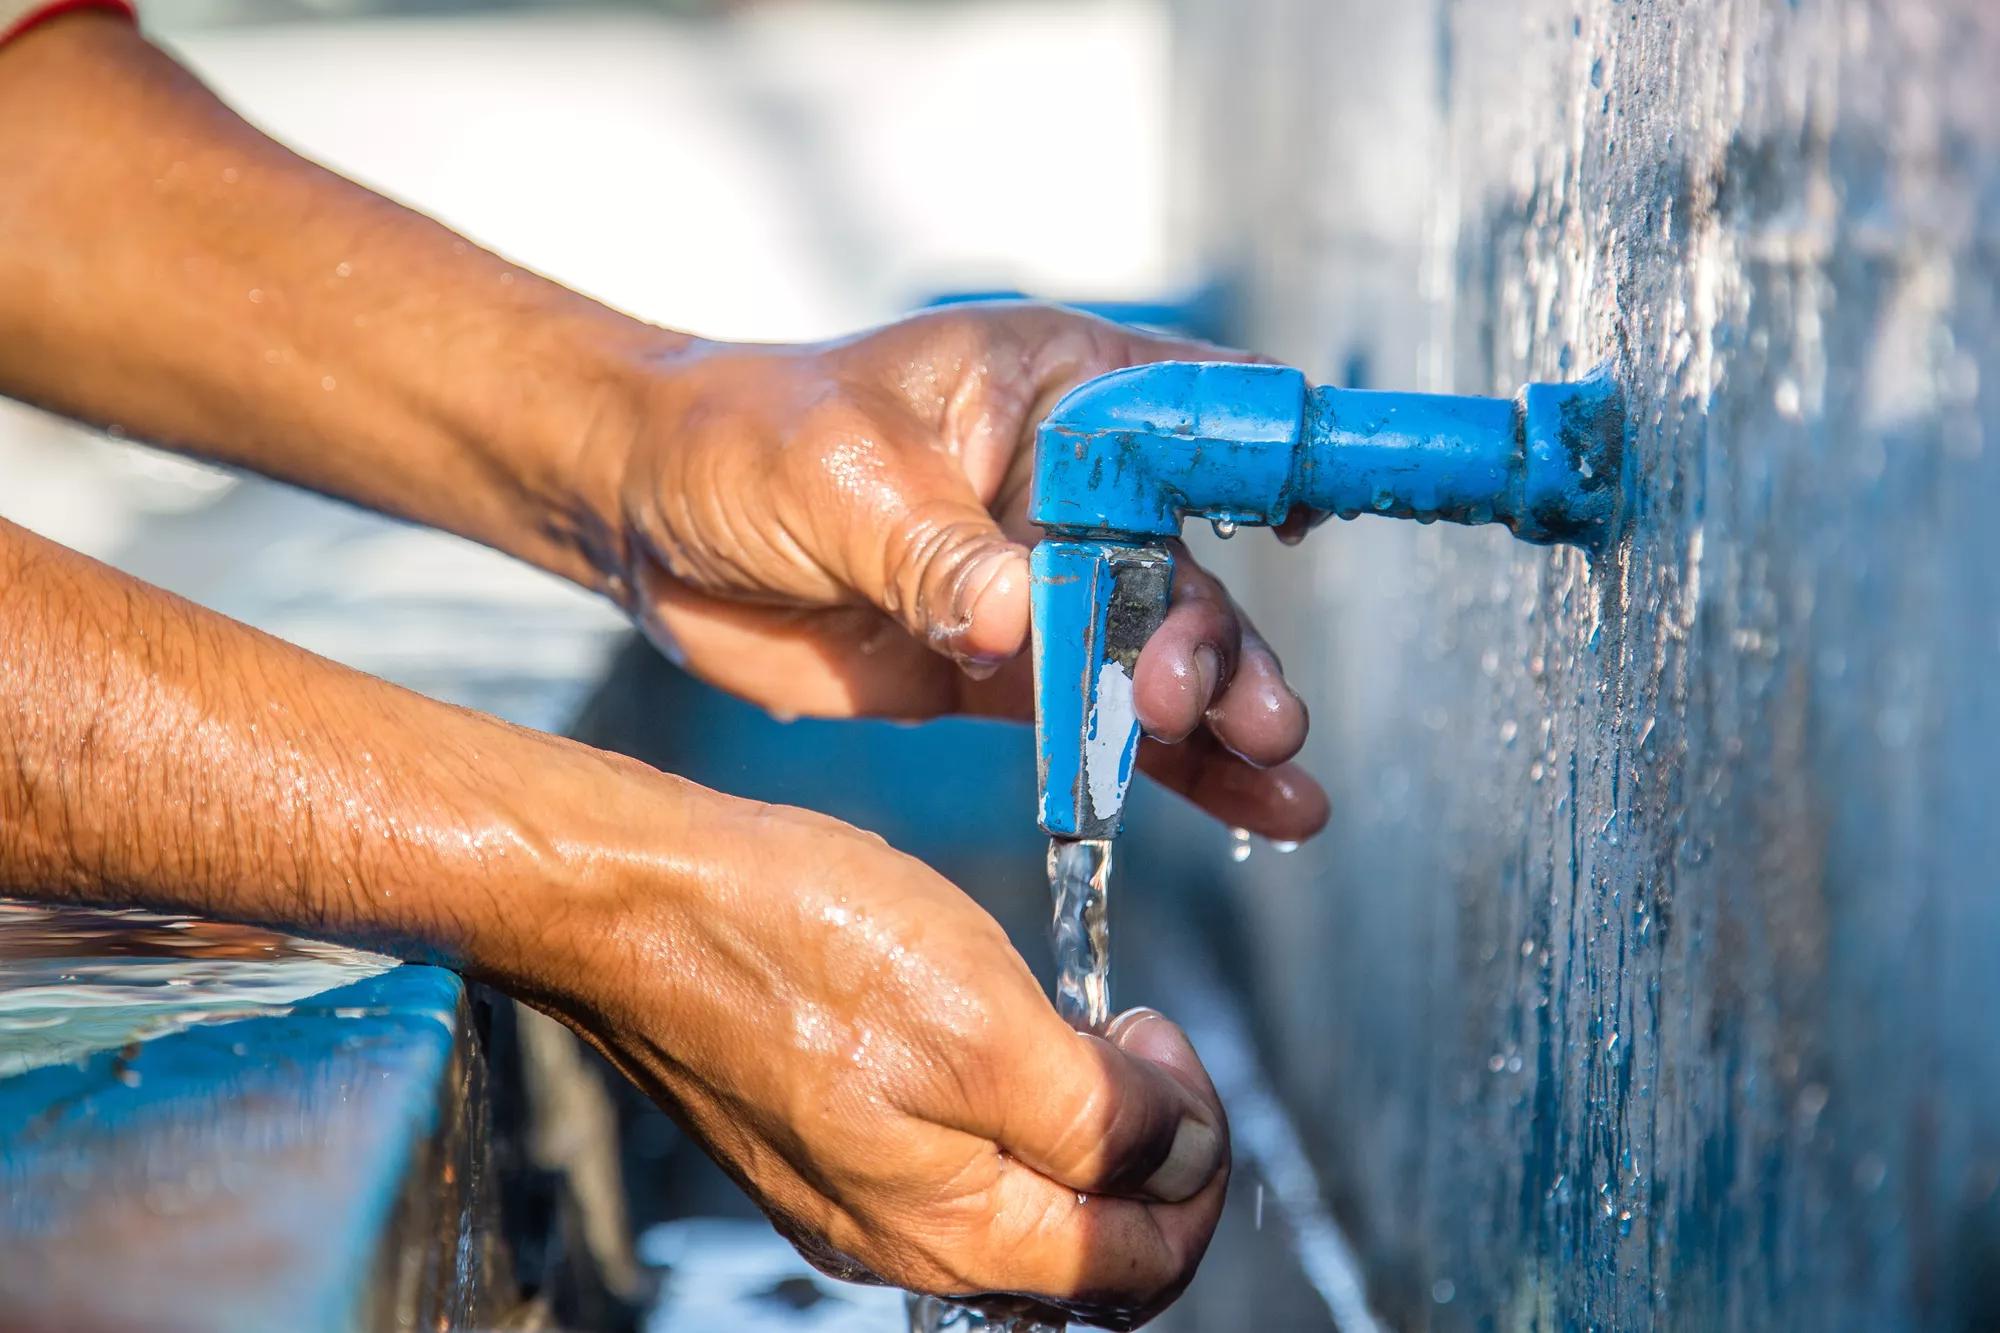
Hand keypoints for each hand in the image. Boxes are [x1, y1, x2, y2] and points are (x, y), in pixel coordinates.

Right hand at [522, 787, 1229, 1328]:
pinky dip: (1000, 1106)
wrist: (629, 900)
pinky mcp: (815, 1142)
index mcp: (955, 1231)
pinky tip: (985, 1025)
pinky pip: (945, 1159)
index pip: (1139, 1267)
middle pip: (1082, 1248)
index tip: (1171, 1051)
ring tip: (1064, 1020)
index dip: (1194, 1164)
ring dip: (1073, 1125)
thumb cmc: (791, 941)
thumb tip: (1189, 1160)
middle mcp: (902, 1240)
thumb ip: (1101, 1117)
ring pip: (1016, 1202)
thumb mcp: (986, 1020)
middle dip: (1144, 1151)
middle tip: (1130, 1032)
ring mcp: (851, 1196)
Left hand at [599, 303, 1328, 841]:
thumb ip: (937, 552)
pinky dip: (1172, 766)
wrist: (648, 520)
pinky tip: (1257, 806)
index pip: (1193, 410)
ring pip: (1160, 650)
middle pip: (1184, 556)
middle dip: (1208, 635)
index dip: (1258, 460)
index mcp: (1051, 390)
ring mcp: (1045, 584)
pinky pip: (1104, 720)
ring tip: (1276, 769)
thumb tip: (1022, 622)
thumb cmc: (738, 444)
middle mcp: (1069, 485)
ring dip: (1218, 711)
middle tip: (1209, 704)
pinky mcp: (1007, 670)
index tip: (1292, 526)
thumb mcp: (836, 477)